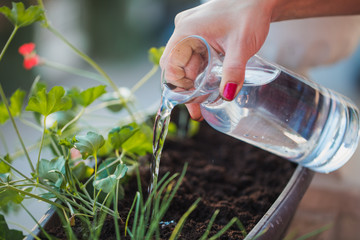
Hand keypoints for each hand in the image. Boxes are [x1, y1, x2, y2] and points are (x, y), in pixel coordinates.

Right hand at [160, 0, 275, 120]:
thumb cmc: (250, 14)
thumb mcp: (241, 45)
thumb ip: (234, 72)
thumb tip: (226, 95)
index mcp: (186, 31)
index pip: (170, 64)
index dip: (178, 85)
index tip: (192, 100)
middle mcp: (184, 30)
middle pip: (176, 66)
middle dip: (186, 88)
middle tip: (198, 107)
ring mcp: (191, 32)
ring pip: (185, 63)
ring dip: (193, 81)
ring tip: (205, 100)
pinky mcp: (199, 34)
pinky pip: (194, 57)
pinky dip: (200, 72)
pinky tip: (209, 83)